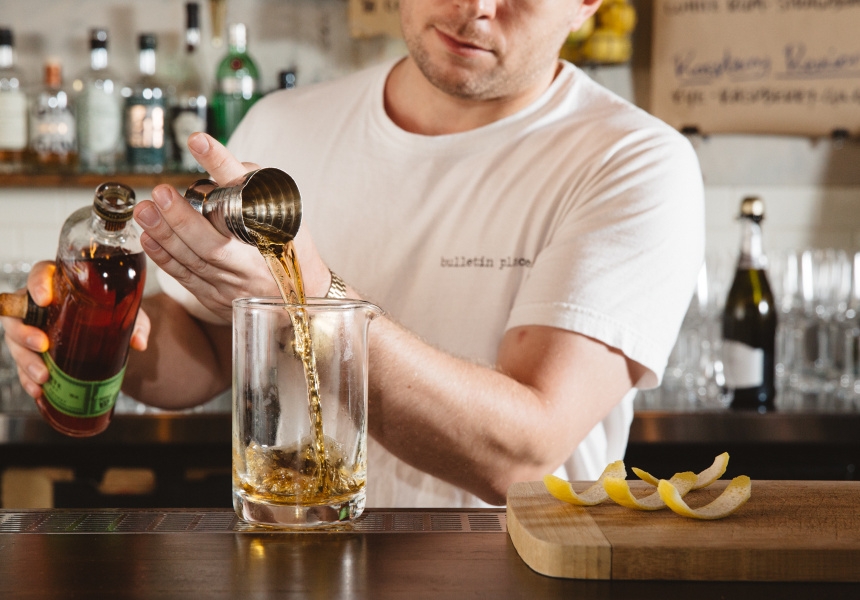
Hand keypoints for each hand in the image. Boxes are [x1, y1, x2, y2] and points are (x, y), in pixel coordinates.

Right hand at [1, 261, 150, 400]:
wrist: (104, 333)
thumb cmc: (109, 313)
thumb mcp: (124, 314)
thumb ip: (135, 323)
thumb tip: (138, 342)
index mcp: (59, 284)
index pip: (41, 274)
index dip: (37, 284)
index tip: (44, 299)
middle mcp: (37, 304)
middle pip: (18, 312)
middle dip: (25, 331)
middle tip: (43, 344)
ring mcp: (29, 328)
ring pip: (14, 341)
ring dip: (26, 361)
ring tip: (44, 376)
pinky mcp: (29, 351)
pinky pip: (20, 365)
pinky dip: (27, 379)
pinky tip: (39, 390)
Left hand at [133, 133, 330, 321]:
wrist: (298, 301)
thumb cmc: (292, 252)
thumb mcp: (288, 218)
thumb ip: (256, 191)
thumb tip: (224, 165)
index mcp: (274, 236)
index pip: (246, 194)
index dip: (222, 165)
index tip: (198, 140)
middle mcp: (252, 264)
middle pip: (213, 243)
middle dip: (182, 218)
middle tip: (159, 192)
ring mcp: (232, 284)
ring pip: (194, 261)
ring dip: (165, 235)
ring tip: (144, 210)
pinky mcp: (215, 297)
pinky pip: (186, 277)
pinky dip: (164, 257)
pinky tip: (147, 237)